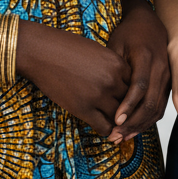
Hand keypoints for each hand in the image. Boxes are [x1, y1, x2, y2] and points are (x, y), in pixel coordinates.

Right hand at [16, 19, 130, 136]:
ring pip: (120, 118)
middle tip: (126, 117)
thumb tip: (121, 84)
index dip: (132, 95)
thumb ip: (113, 67)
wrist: (42, 51)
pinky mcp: (83, 109)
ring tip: (116, 126)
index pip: (135, 87)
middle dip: (128, 110)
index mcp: (118, 64)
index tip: (127, 100)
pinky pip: (104, 127)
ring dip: (118, 122)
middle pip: (131, 103)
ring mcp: (98, 96)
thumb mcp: (98, 52)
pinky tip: (104, 128)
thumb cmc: (68, 48)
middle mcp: (112, 81)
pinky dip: (106, 130)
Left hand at [104, 0, 170, 142]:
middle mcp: (161, 68)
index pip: (139, 86)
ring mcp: (167, 76)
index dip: (128, 106)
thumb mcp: (116, 43)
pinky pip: (161, 106)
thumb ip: (113, 67)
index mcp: (146, 57)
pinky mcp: (168, 83)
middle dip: (133, 123)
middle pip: (150, 102)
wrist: (150, 21)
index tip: (115, 121)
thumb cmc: (129, 32)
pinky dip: (148, 120)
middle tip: (115, 136)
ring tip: (122, 137)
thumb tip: (103, 94)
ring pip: (157, 108)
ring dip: (141, 125)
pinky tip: (134, 128)